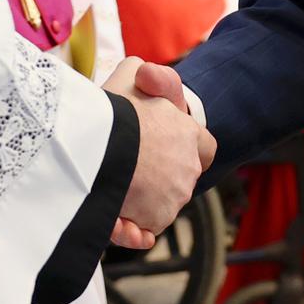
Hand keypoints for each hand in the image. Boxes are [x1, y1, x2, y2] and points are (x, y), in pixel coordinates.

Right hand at [103, 61, 214, 247]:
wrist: (99, 142)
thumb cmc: (113, 107)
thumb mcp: (130, 73)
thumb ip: (145, 74)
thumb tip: (145, 77)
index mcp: (189, 133)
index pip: (204, 147)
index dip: (186, 150)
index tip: (164, 152)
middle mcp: (188, 167)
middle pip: (177, 178)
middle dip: (155, 179)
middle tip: (125, 173)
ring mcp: (175, 195)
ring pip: (158, 204)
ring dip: (138, 204)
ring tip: (112, 194)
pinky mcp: (157, 220)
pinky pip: (143, 229)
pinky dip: (130, 229)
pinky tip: (116, 220)